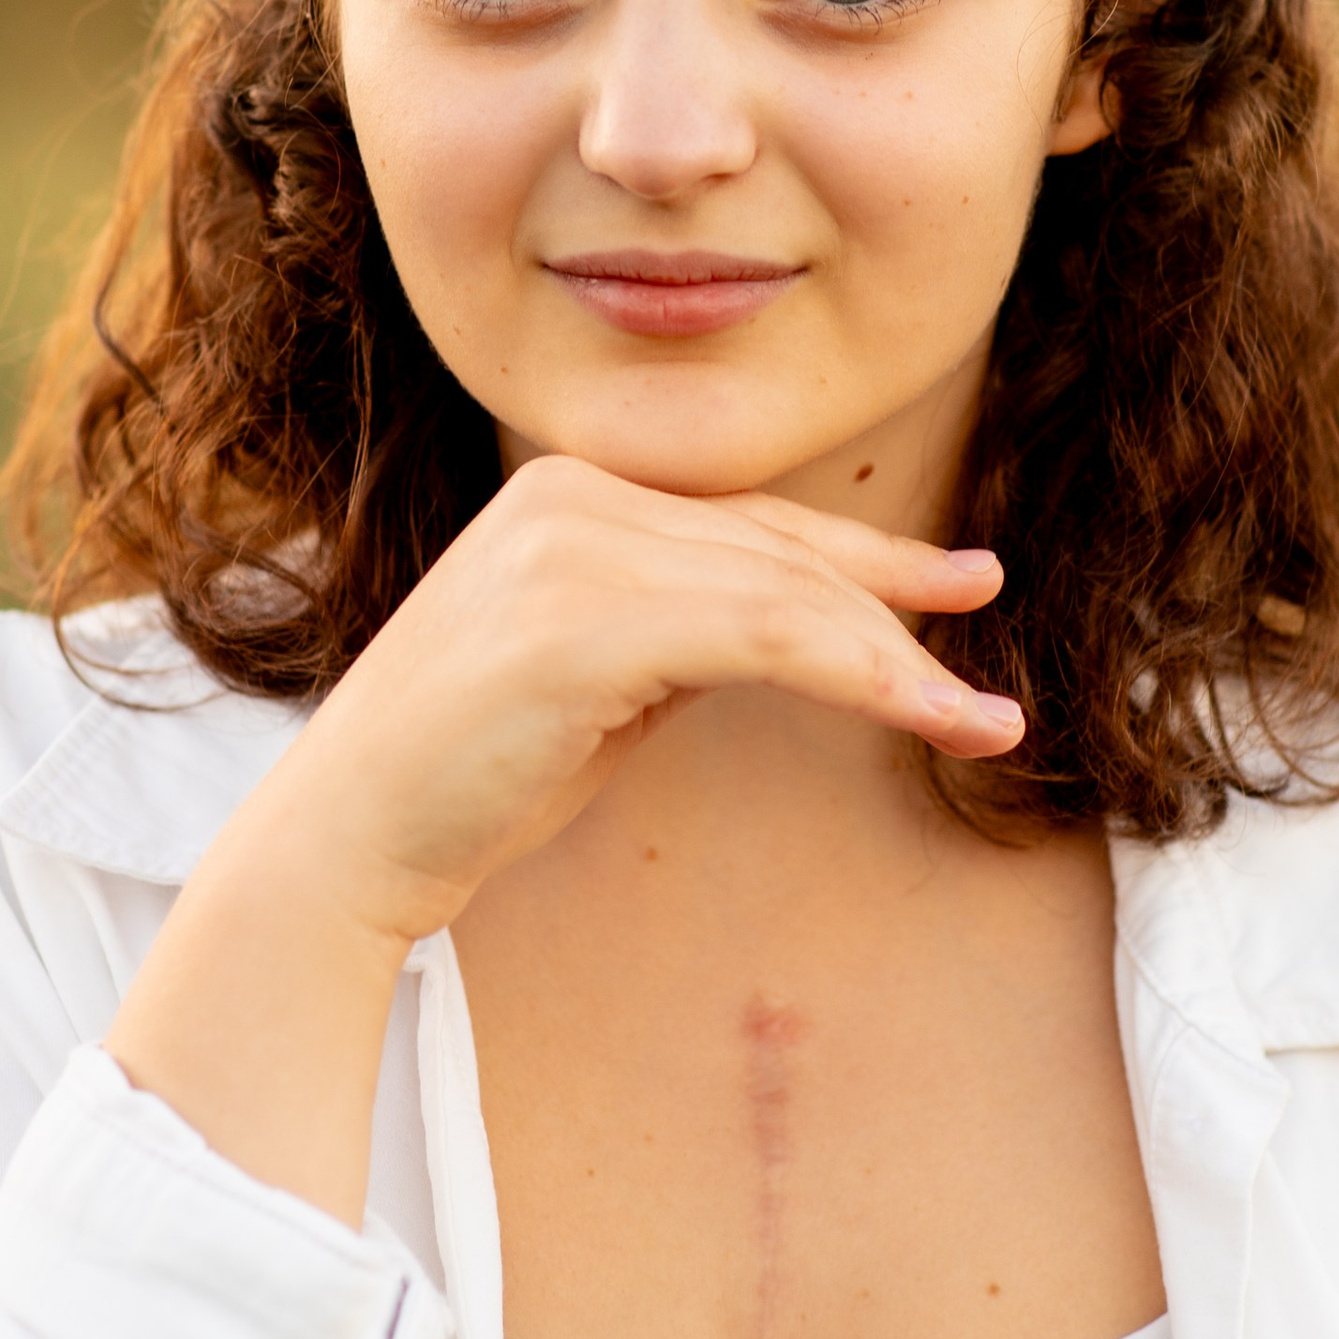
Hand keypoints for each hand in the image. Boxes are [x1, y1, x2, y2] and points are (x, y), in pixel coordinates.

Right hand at [105, 458, 1016, 1218]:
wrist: (347, 842)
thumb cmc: (468, 782)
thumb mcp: (598, 682)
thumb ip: (681, 633)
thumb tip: (788, 631)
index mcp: (565, 496)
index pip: (749, 523)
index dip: (867, 557)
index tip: (962, 583)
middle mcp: (567, 497)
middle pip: (779, 552)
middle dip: (899, 612)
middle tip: (991, 670)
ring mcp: (568, 549)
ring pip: (785, 594)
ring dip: (900, 662)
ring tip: (982, 722)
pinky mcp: (579, 619)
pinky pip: (763, 636)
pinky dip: (861, 676)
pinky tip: (926, 714)